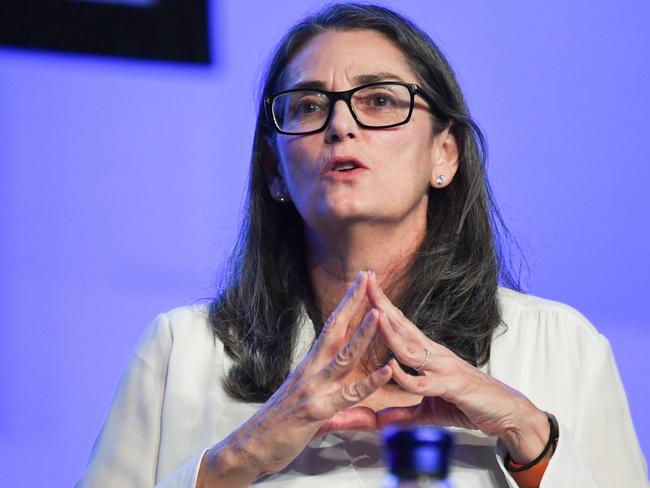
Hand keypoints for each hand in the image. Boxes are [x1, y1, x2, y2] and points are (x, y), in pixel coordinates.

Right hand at [200, 271, 391, 486]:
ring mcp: (313, 388)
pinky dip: (369, 383)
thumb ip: (337, 405)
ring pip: (343, 356)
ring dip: (362, 334)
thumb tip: (358, 406)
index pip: (331, 327)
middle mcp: (312, 370)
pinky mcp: (317, 410)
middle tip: (368, 277)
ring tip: (380, 313)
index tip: (360, 283)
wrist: (250, 447)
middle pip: (336, 329)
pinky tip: (386, 370)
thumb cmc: (278, 426)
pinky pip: (348, 395)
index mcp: (310, 365)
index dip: (346, 304)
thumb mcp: (310, 408)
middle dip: (353, 302)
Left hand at [366, 274, 549, 463]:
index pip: (402, 325)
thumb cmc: (470, 403)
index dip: (384, 307)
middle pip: (403, 326)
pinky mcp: (452, 386)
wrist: (507, 413)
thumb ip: (404, 414)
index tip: (367, 286)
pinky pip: (423, 381)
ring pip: (411, 349)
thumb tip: (380, 422)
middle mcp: (435, 355)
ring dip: (391, 332)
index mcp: (428, 354)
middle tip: (366, 281)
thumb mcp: (429, 411)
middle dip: (383, 305)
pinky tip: (391, 366)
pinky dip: (406, 376)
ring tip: (374, 314)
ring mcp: (444, 368)